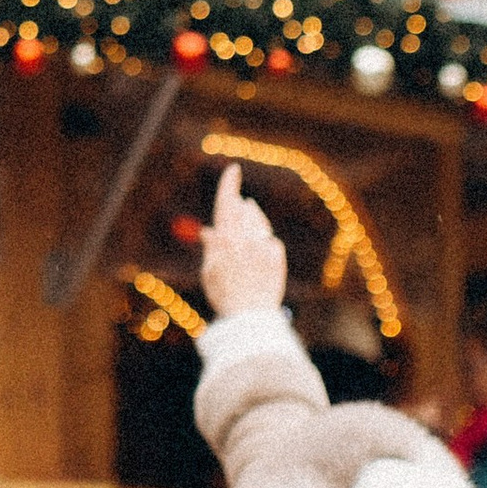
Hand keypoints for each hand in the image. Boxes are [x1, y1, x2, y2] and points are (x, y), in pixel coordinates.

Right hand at [199, 162, 287, 318]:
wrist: (251, 317)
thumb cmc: (225, 296)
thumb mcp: (210, 272)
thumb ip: (212, 248)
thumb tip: (209, 231)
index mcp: (226, 239)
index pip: (227, 203)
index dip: (230, 184)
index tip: (233, 169)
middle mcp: (246, 238)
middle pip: (244, 211)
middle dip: (240, 205)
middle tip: (238, 203)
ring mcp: (263, 246)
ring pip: (258, 223)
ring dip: (252, 219)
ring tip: (247, 224)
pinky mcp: (277, 256)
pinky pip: (269, 242)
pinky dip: (263, 243)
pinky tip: (258, 253)